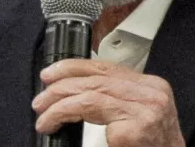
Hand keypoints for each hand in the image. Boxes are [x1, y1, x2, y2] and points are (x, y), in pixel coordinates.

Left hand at [32, 59, 185, 146]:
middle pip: (98, 78)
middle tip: (41, 98)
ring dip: (59, 103)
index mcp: (153, 87)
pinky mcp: (135, 128)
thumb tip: (76, 93)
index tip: (52, 73)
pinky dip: (66, 114)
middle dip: (62, 85)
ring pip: (91, 93)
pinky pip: (92, 113)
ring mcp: (145, 109)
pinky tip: (54, 123)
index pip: (108, 67)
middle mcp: (152, 94)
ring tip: (43, 114)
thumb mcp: (138, 118)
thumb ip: (117, 101)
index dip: (75, 67)